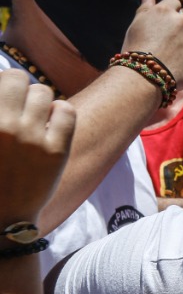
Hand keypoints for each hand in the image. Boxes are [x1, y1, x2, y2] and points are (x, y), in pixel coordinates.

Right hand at [0, 70, 74, 228]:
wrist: (0, 215)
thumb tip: (5, 83)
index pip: (1, 78)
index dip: (4, 84)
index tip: (5, 95)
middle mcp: (3, 126)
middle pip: (20, 78)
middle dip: (19, 89)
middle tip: (18, 106)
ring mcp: (30, 138)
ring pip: (43, 92)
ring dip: (39, 102)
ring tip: (34, 119)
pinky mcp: (55, 151)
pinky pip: (66, 111)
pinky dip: (60, 113)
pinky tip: (52, 125)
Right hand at [123, 0, 182, 90]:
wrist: (146, 75)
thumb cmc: (137, 49)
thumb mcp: (136, 24)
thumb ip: (145, 7)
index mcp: (165, 11)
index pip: (174, 4)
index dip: (169, 15)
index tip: (163, 27)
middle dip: (177, 31)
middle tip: (165, 47)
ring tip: (171, 59)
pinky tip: (182, 65)